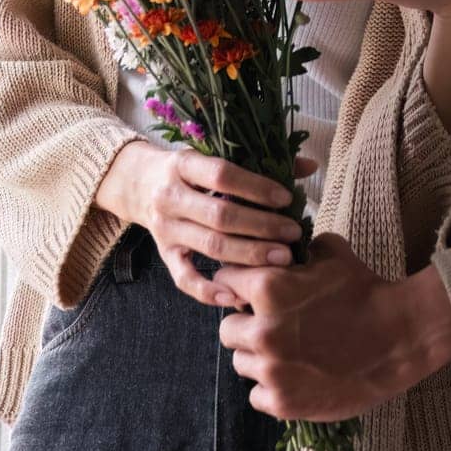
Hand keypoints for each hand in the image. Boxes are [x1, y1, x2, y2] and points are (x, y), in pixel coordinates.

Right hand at [95, 140, 316, 308]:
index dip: (256, 187)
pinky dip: (210, 290)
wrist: (140, 184)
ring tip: (282, 259)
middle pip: (220, 215)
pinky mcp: (163, 254)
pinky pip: (184, 279)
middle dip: (261, 226)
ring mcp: (165, 228)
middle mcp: (170, 196)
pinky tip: (237, 295)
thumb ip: (260, 161)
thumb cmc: (191, 170)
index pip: (222, 174)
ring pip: (210, 246)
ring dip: (249, 255)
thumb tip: (310, 166)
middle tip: (293, 234)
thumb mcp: (214, 156)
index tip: (286, 199)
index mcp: (184, 164)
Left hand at [215, 233, 450, 420]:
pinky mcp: (283, 402)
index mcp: (268, 288)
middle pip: (227, 328)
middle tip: (270, 326)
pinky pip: (257, 395)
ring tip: (287, 352)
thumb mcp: (332, 253)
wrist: (397, 337)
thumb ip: (299, 249)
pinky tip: (295, 376)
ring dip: (258, 357)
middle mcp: (262, 330)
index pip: (226, 282)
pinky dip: (272, 387)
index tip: (251, 291)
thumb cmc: (364, 290)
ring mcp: (271, 370)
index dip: (239, 284)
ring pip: (241, 363)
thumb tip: (282, 248)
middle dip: (246, 324)